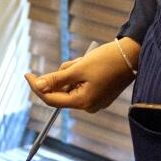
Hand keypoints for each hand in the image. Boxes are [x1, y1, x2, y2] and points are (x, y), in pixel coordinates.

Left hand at [24, 39, 138, 113]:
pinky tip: (91, 64)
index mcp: (83, 102)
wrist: (132, 55)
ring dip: (73, 71)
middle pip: (62, 91)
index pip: (51, 99)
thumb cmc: (107, 61)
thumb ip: (57, 79)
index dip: (37, 87)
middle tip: (76, 62)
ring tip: (86, 61)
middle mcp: (88, 105)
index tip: (27, 74)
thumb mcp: (79, 68)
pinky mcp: (99, 93)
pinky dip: (80, 73)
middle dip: (64, 74)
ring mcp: (95, 100)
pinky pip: (81, 84)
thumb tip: (39, 86)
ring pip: (71, 85)